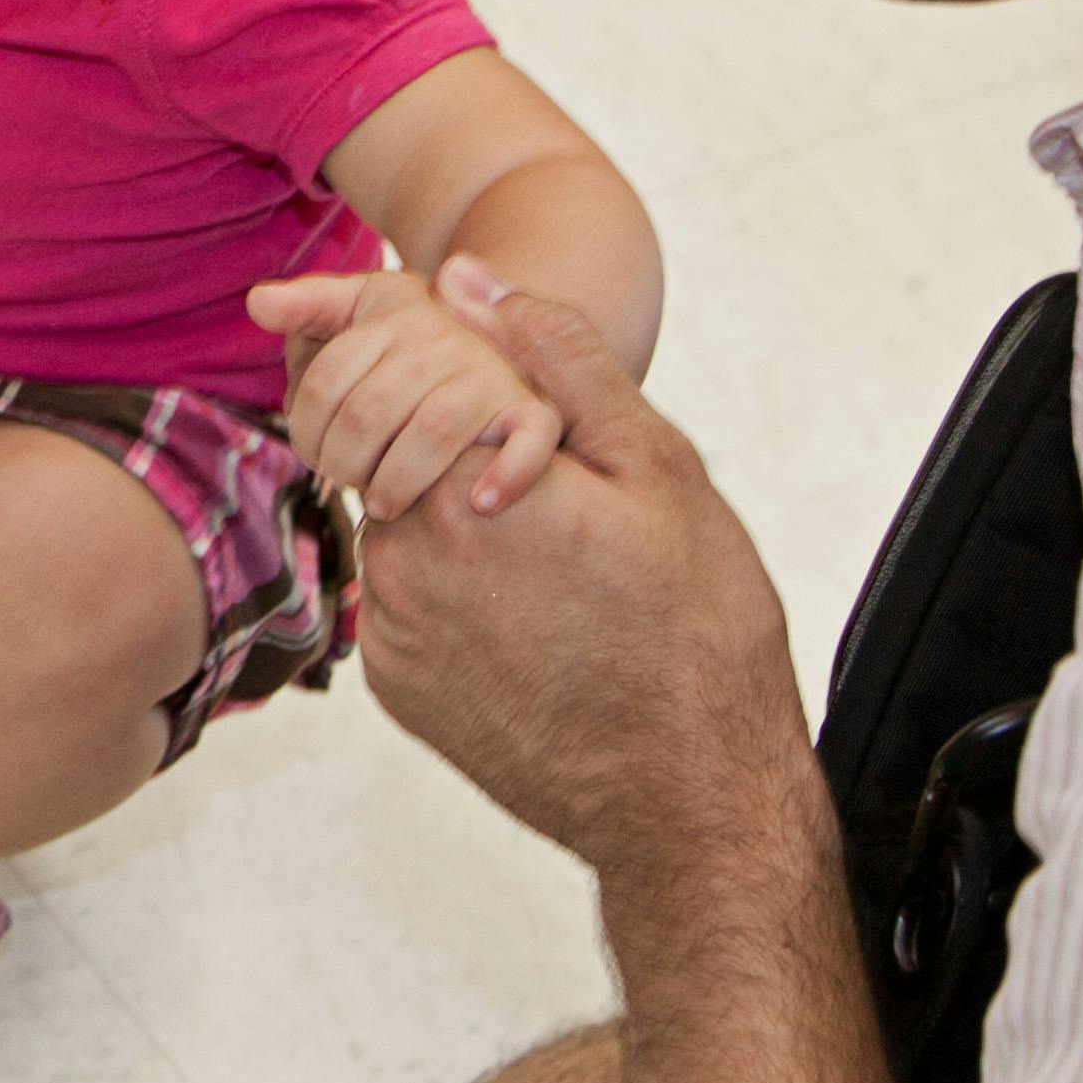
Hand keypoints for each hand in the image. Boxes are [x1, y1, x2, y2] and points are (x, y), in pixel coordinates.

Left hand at [245, 257, 564, 519]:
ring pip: (432, 433)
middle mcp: (444, 340)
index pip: (325, 381)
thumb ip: (307, 305)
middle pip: (368, 413)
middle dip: (343, 462)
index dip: (306, 430)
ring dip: (397, 482)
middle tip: (347, 482)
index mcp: (393, 318)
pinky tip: (480, 504)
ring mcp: (491, 376)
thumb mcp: (358, 309)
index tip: (314, 454)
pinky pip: (530, 443)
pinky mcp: (533, 412)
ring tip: (382, 505)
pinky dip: (507, 476)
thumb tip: (258, 303)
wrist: (502, 342)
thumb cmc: (407, 341)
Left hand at [356, 261, 813, 880]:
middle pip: (385, 439)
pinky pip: (399, 598)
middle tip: (532, 468)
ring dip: (443, 508)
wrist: (693, 804)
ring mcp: (392, 626)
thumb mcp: (659, 471)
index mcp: (466, 483)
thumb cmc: (698, 636)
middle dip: (439, 425)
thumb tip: (470, 278)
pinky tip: (526, 615)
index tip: (498, 380)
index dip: (446, 355)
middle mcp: (406, 553)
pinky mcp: (393, 684)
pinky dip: (444, 586)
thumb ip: (557, 359)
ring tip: (548, 556)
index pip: (400, 367)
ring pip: (391, 519)